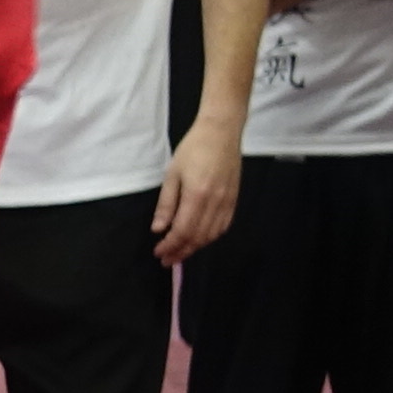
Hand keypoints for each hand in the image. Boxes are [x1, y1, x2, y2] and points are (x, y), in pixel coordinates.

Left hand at [150, 121, 240, 267]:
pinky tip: (200, 240)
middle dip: (181, 251)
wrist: (221, 132)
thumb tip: (158, 229)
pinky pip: (223, 226)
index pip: (183, 230)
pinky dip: (210, 237)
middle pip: (198, 237)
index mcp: (197, 195)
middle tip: (167, 260)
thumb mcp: (172, 173)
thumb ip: (166, 203)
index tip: (158, 252)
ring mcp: (227, 202)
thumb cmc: (193, 148)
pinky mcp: (234, 200)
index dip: (170, 245)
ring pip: (211, 235)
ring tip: (180, 252)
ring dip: (195, 247)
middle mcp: (215, 202)